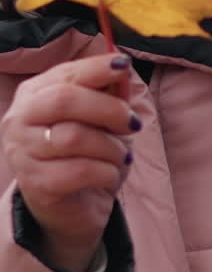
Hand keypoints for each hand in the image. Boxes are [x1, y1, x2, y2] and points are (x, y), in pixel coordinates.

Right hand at [0, 53, 140, 271]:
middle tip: (133, 123)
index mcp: (33, 95)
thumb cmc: (85, 153)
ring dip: (111, 146)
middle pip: (64, 100)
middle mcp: (19, 120)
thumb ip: (106, 93)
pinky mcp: (36, 184)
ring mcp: (23, 153)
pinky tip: (110, 174)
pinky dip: (106, 171)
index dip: (95, 68)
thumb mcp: (98, 119)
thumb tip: (121, 69)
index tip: (124, 66)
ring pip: (74, 137)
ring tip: (122, 155)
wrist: (71, 206)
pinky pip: (80, 170)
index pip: (64, 74)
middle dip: (108, 108)